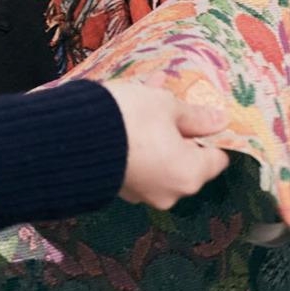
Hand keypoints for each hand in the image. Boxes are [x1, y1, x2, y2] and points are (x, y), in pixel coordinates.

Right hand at [109, 76, 230, 209]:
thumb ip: (195, 116)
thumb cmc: (130, 119)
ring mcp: (141, 193)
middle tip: (167, 102)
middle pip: (186, 160)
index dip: (211, 135)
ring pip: (159, 158)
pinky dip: (135, 142)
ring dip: (155, 133)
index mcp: (190, 174)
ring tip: (142, 97)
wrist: (69, 138)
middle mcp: (169, 192)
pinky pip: (137, 162)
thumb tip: (221, 121)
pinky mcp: (117, 187)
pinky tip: (123, 114)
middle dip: (178, 131)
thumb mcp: (165, 105)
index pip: (216, 158)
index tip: (199, 115)